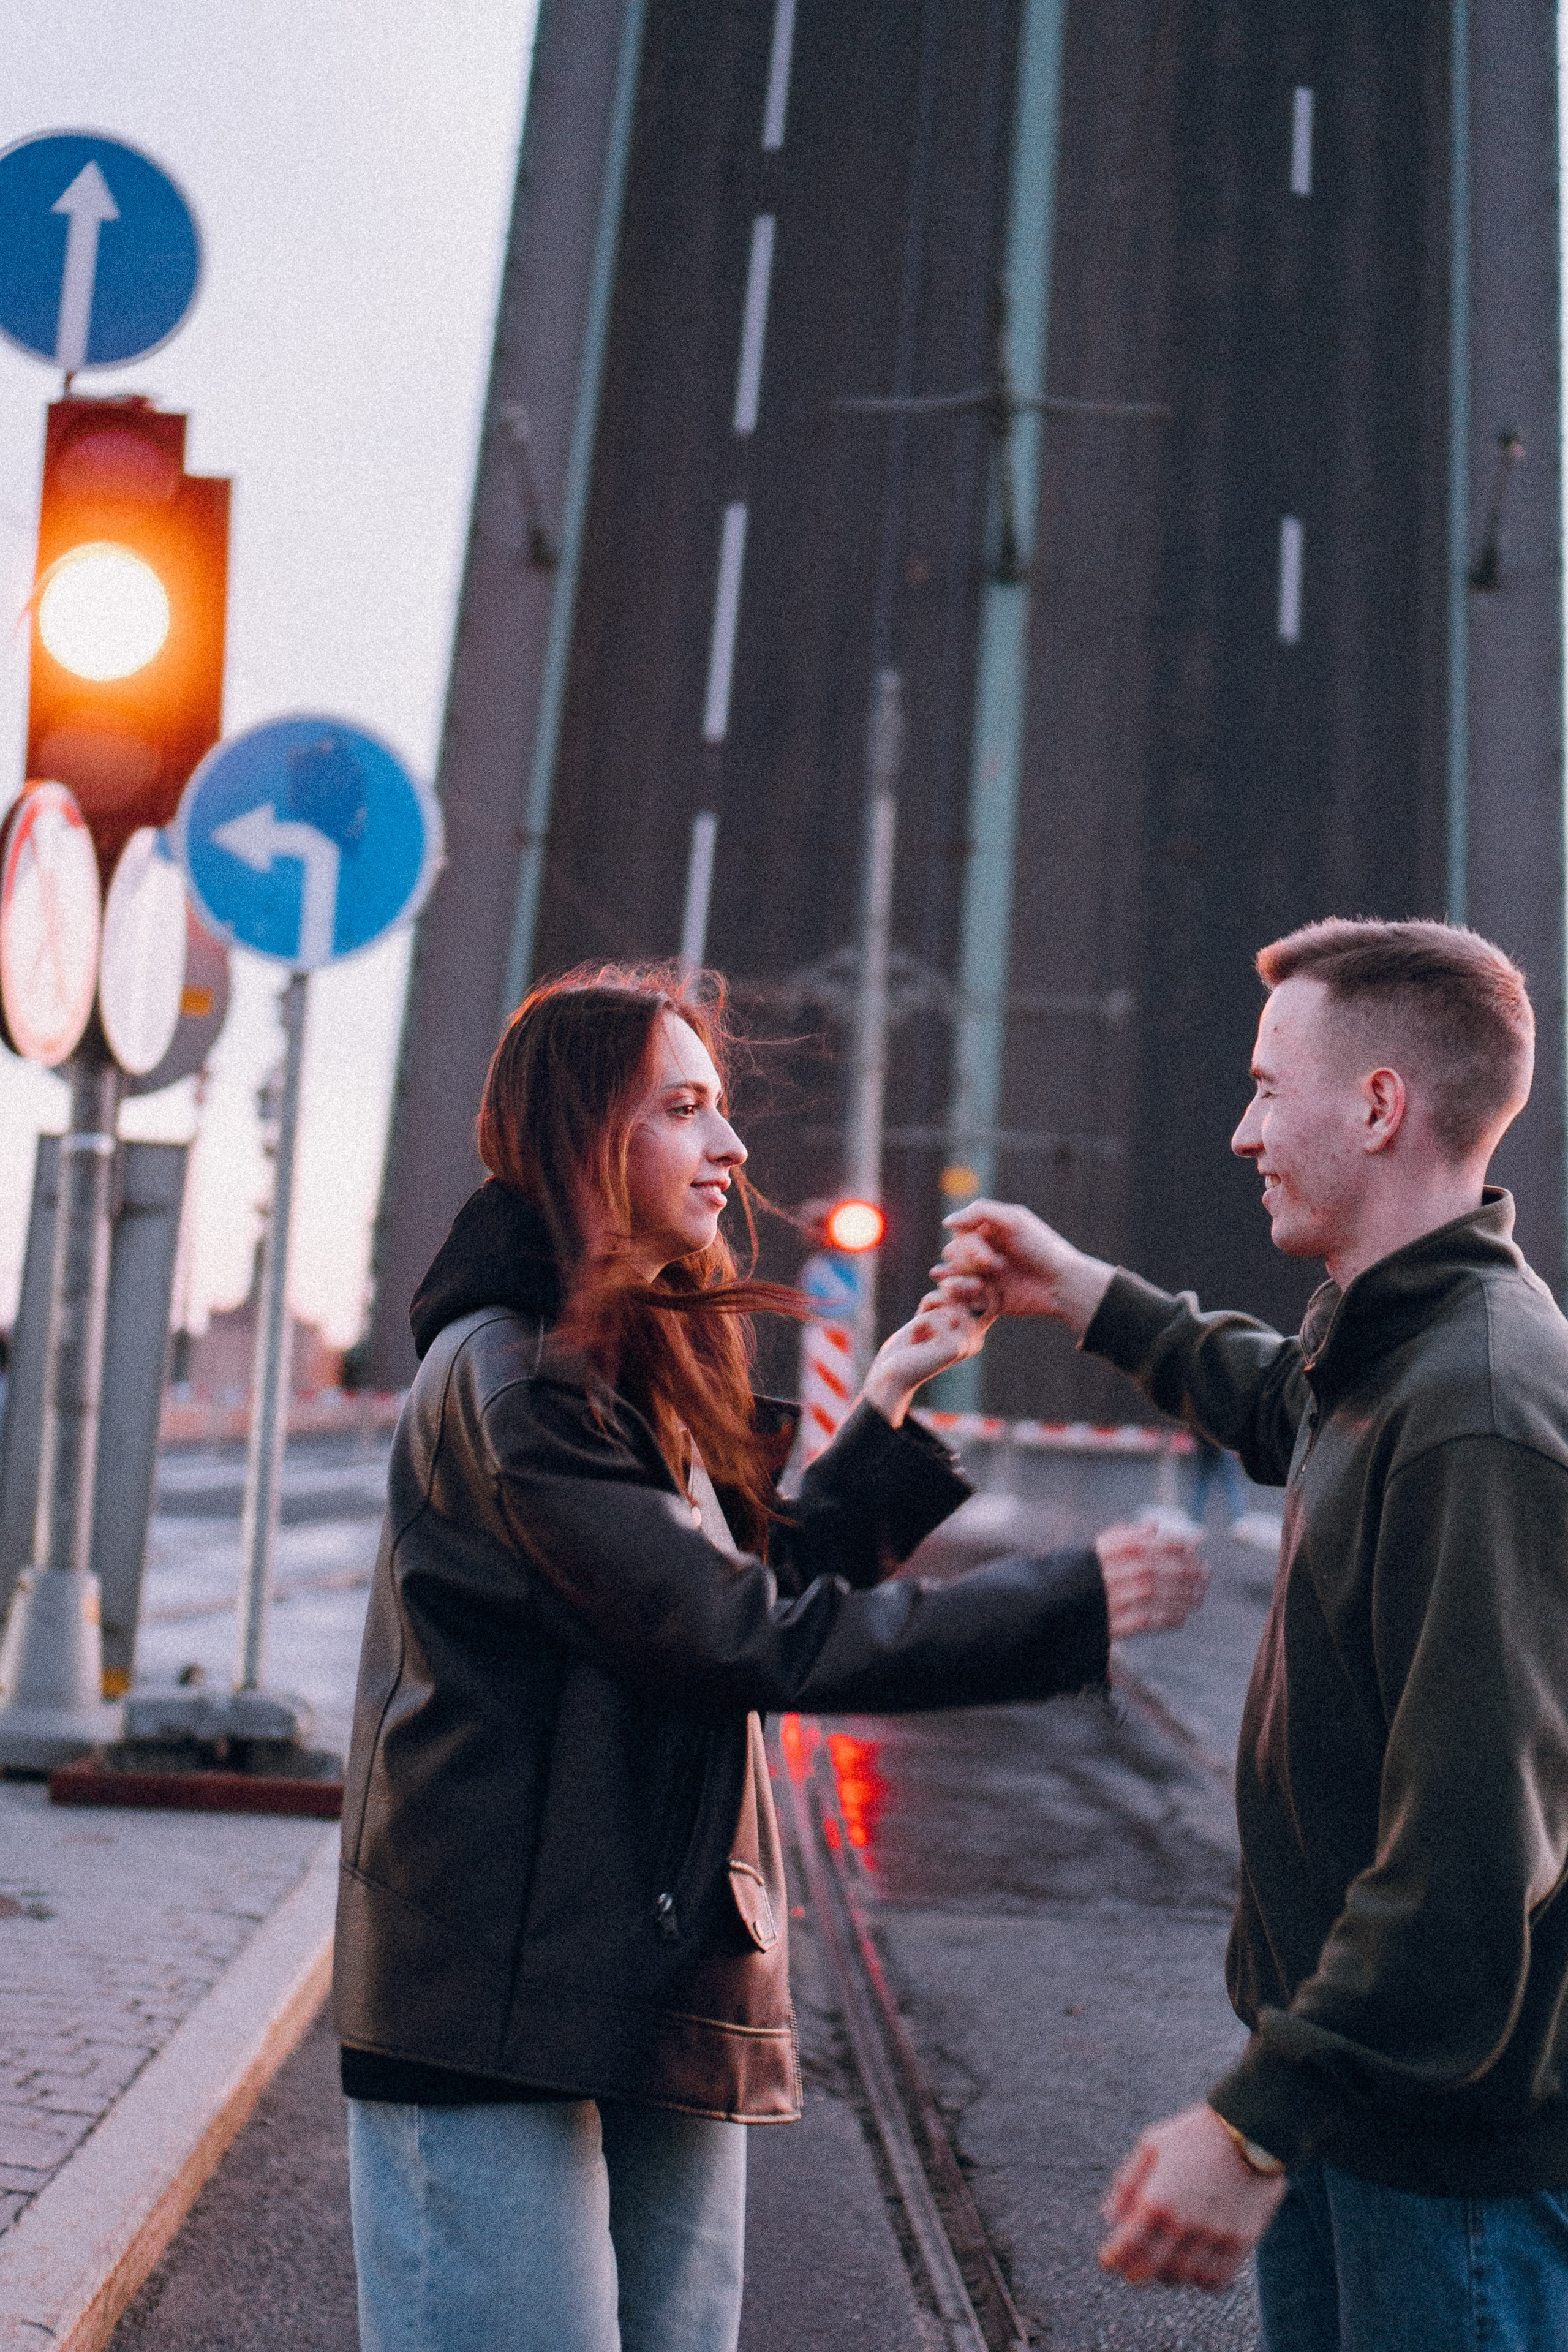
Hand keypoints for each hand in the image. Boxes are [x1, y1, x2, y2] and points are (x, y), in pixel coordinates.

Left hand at [861, 1291, 993, 1428]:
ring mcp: (968, 1344)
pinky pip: (933, 1316)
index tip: (937, 1294)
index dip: (962, 1283)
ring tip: (919, 1333)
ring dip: (926, 1312)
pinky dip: (918, 1323)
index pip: (982, 1294)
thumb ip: (952, 1296)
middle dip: (936, 1300)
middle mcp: (977, 1339)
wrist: (892, 1375)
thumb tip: (976, 1283)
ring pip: (949, 1303)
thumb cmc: (909, 1342)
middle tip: (922, 1323)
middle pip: (963, 1294)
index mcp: (975, 1332)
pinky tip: (916, 1343)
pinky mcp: (954, 1348)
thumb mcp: (932, 1311)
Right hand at [936, 1200, 1115, 1335]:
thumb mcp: (1014, 1220)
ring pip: (950, 1275)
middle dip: (969, 1261)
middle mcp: (983, 1252)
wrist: (1061, 1284)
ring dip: (963, 1279)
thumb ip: (979, 1212)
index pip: (960, 1234)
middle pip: (952, 1253)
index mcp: (989, 1232)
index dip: (970, 1246)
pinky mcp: (985, 1298)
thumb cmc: (1042, 1248)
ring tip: (980, 1286)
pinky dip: (961, 1294)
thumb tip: (946, 1223)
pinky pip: (959, 1296)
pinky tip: (970, 1293)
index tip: (991, 1256)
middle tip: (997, 1267)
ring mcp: (983, 1276)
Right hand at [1094, 1520, 1207, 1639]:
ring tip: (1199, 1594)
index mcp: (1122, 1549)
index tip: (1195, 1550)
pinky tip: (1181, 1615)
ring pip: (1170, 1596)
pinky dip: (1173, 1618)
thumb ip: (1129, 1535)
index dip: (1184, 1548)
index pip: (1165, 1546)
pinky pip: (1159, 1620)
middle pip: (1173, 1571)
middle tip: (1206, 1572)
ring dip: (1189, 1595)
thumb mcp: (1102, 1547)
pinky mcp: (1126, 1623)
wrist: (1059, 1605)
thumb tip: (1155, 1525)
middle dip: (1192, 1572)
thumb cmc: (1085, 1573)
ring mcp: (1127, 1598)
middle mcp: (1127, 1571)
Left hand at [1099, 2103, 1285, 2289]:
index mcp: (1157, 2198)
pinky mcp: (1241, 2241)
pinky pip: (1217, 2280)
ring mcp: (1215, 2235)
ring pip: (1184, 2278)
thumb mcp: (1150, 2146)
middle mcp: (1185, 2223)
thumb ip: (1127, 2184)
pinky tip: (1194, 2267)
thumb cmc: (1194, 2134)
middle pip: (1152, 2270)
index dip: (1112, 2259)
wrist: (1250, 2127)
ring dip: (1169, 2276)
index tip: (1107, 2262)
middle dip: (1135, 2274)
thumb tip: (1108, 2218)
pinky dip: (1201, 2281)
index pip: (1127, 2247)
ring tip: (1163, 2264)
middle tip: (1130, 2271)